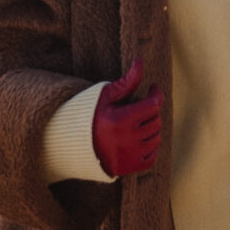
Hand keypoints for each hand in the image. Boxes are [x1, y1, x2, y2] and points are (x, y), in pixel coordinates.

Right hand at [92, 58, 162, 176]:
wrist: (73, 144)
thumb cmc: (90, 115)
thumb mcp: (106, 95)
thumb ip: (127, 81)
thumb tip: (141, 61)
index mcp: (119, 120)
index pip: (152, 105)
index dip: (156, 94)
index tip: (152, 88)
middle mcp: (125, 140)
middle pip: (156, 121)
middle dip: (151, 111)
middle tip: (141, 106)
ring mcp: (128, 157)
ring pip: (156, 139)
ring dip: (151, 129)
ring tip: (139, 122)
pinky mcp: (128, 168)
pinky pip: (152, 157)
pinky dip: (150, 147)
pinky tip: (139, 139)